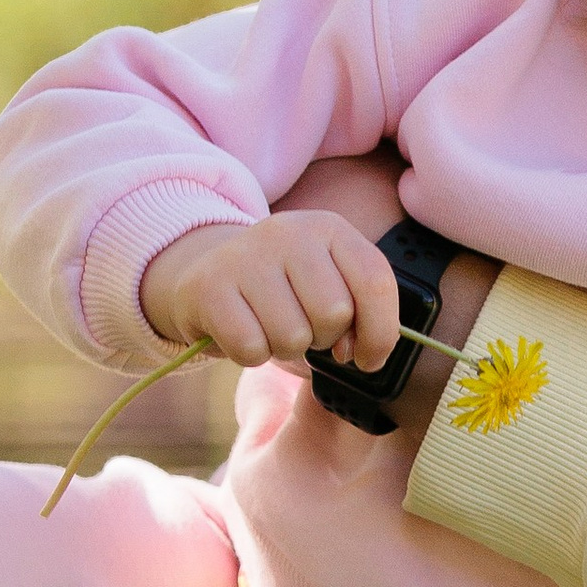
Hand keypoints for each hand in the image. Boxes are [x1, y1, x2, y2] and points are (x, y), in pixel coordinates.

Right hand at [140, 212, 401, 370]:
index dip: (380, 332)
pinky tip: (244, 333)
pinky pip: (251, 347)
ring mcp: (245, 255)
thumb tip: (357, 351)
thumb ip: (358, 313)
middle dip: (324, 338)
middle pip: (334, 313)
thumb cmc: (282, 290)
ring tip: (271, 328)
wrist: (206, 271)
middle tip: (304, 329)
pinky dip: (251, 354)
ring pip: (292, 336)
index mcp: (329, 228)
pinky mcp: (209, 286)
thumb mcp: (327, 285)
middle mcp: (288, 231)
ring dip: (285, 348)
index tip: (367, 357)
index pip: (375, 281)